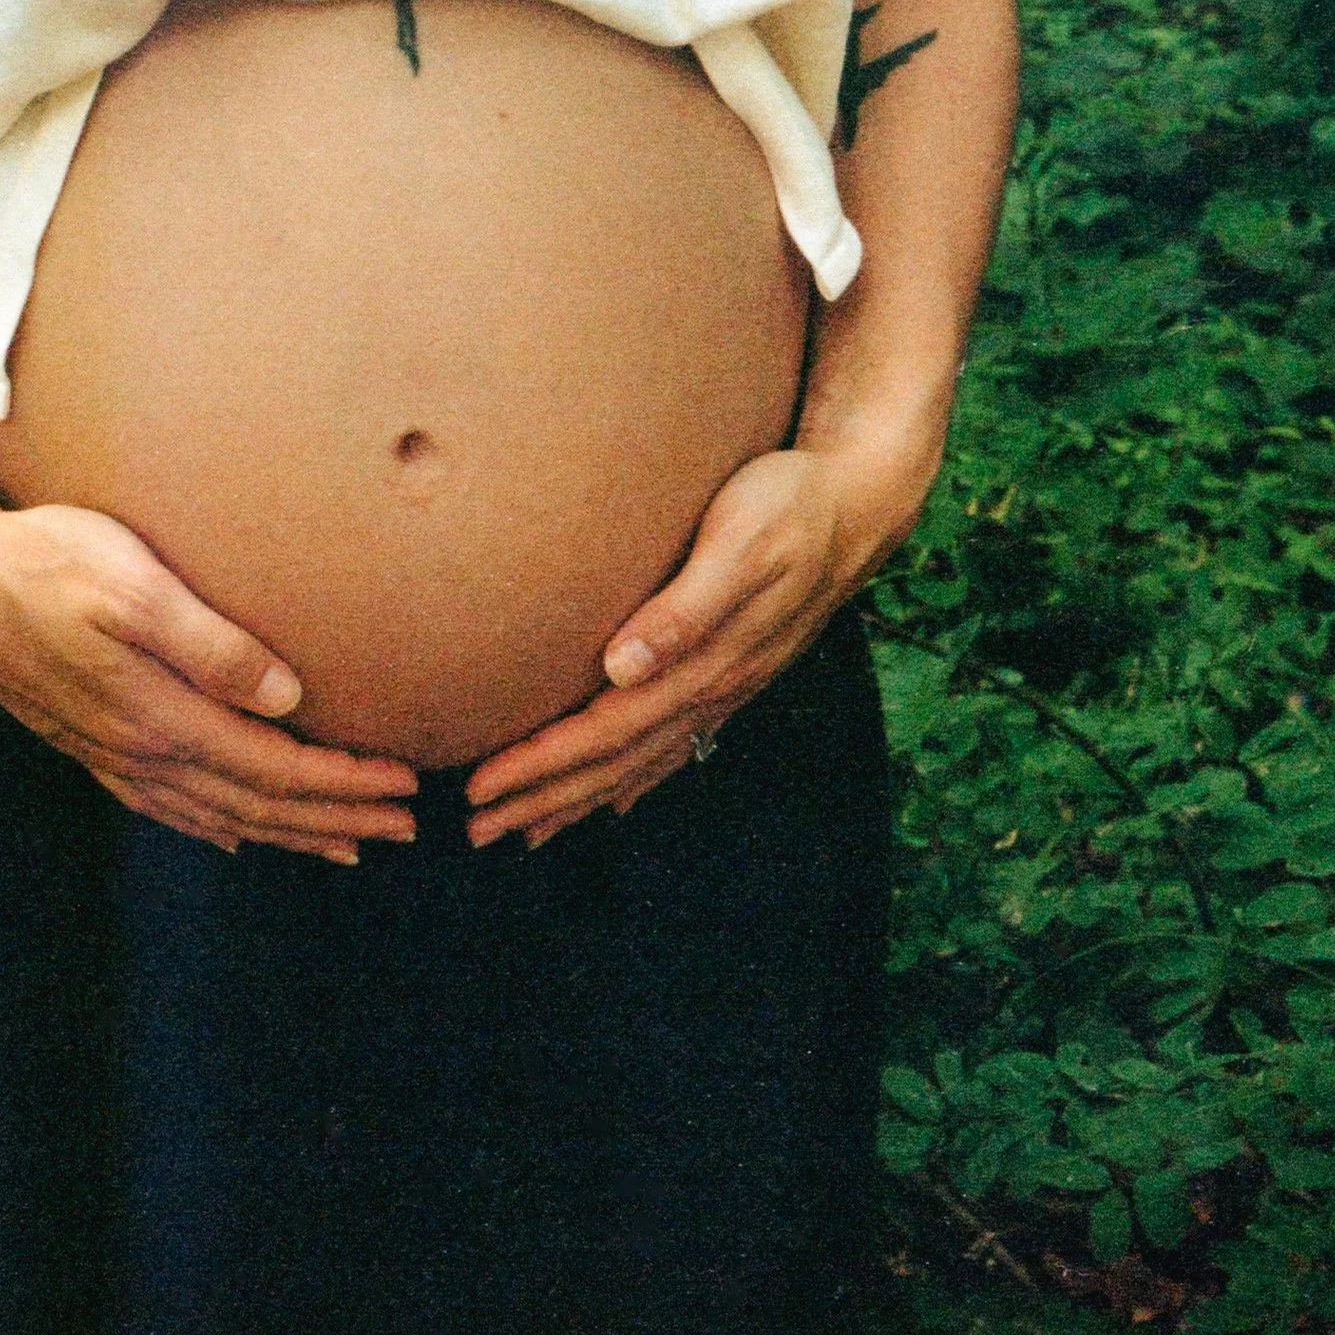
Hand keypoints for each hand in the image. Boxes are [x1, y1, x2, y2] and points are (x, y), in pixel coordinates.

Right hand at [0, 501, 417, 862]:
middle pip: (258, 804)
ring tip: (346, 843)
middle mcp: (141, 752)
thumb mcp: (132, 585)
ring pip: (220, 815)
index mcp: (161, 717)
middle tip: (406, 827)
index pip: (276, 769)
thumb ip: (212, 644)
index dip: (345, 784)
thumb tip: (290, 698)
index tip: (406, 785)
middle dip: (336, 818)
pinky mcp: (89, 743)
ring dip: (289, 832)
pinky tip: (239, 835)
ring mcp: (112, 755)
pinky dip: (219, 827)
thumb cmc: (44, 560)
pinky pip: (170, 807)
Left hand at [463, 431, 938, 849]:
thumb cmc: (790, 507)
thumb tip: (622, 667)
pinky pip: (673, 747)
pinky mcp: (732, 675)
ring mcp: (725, 690)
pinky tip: (614, 802)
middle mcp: (712, 690)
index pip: (603, 731)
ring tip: (524, 831)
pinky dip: (635, 781)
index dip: (540, 764)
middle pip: (612, 764)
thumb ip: (684, 609)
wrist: (860, 503)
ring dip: (578, 801)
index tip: (481, 787)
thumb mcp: (740, 544)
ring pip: (638, 764)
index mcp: (703, 666)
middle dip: (542, 799)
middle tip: (474, 831)